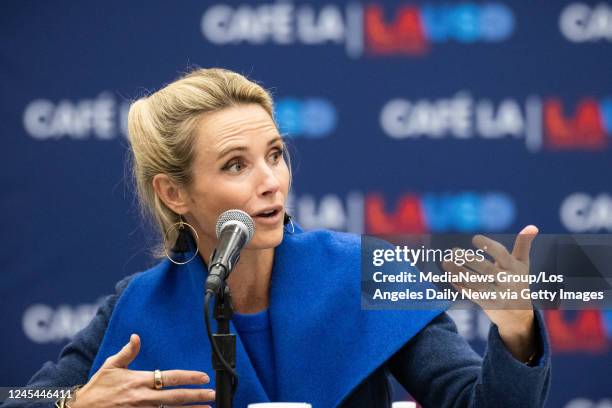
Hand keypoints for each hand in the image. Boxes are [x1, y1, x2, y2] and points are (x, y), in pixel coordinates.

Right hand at [71, 334, 214, 407]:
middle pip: (175, 397)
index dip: (189, 377)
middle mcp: (142, 397)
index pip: (169, 377)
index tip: (204, 376)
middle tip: (213, 394)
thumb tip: (136, 337)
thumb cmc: (97, 388)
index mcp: (138, 380)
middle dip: (196, 395)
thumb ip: (127, 353)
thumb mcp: (110, 367)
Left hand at [443, 225, 538, 361]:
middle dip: (469, 260)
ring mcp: (497, 295)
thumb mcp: (523, 265)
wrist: (519, 316)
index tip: (474, 239)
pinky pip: (471, 294)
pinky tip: (449, 275)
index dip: (489, 246)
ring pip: (476, 283)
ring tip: (446, 261)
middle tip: (454, 251)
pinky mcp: (487, 305)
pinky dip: (459, 285)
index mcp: (514, 269)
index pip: (502, 255)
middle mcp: (507, 282)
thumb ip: (524, 245)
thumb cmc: (518, 282)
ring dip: (459, 272)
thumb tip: (532, 226)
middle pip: (487, 270)